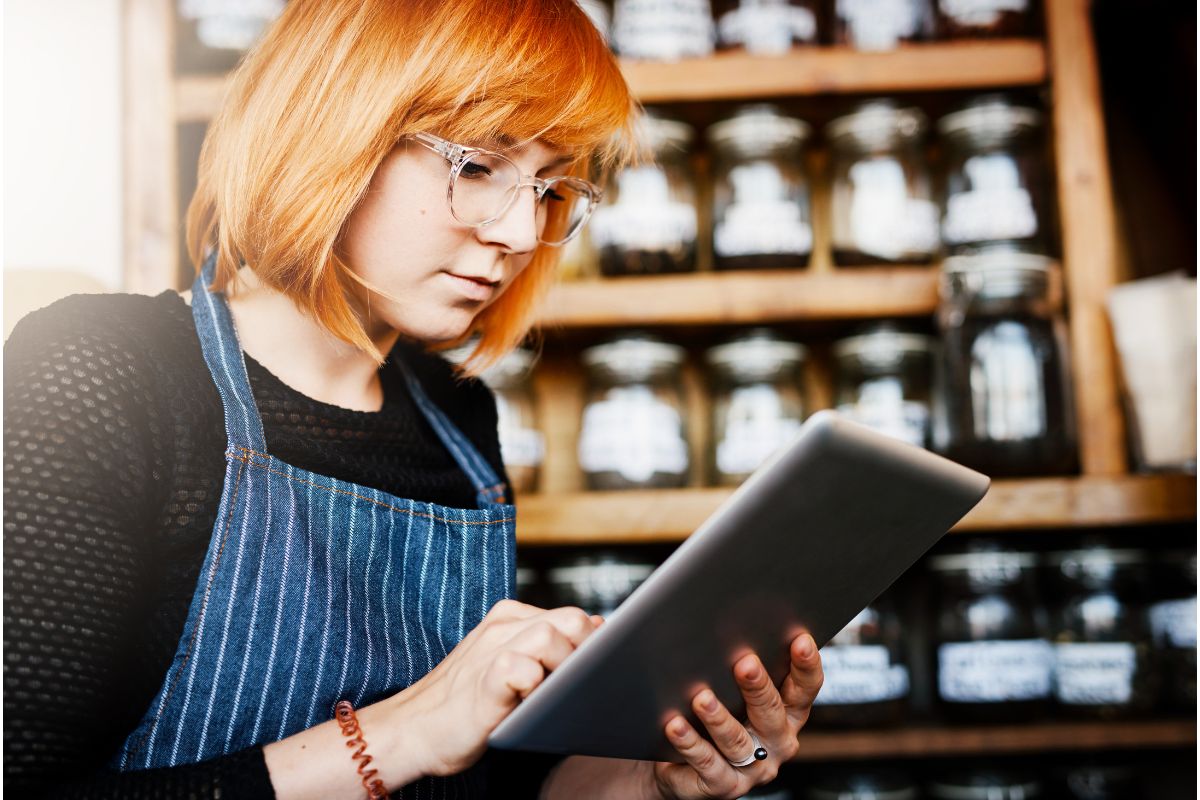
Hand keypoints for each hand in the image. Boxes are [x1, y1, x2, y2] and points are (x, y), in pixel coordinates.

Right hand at [391, 599, 601, 778]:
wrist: (415, 729)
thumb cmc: (469, 702)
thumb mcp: (514, 663)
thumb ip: (550, 642)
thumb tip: (600, 625)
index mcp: (511, 619)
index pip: (573, 616)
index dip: (592, 645)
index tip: (595, 671)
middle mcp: (502, 628)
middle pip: (570, 619)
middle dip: (586, 651)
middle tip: (578, 683)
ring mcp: (490, 651)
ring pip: (547, 637)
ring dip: (562, 666)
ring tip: (553, 692)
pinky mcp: (483, 682)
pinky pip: (518, 669)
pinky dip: (532, 684)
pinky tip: (528, 700)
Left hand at [650, 632, 823, 799]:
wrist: (682, 768)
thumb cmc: (715, 718)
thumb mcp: (736, 693)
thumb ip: (745, 670)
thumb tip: (733, 629)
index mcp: (787, 715)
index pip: (804, 690)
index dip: (806, 666)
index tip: (800, 640)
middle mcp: (775, 743)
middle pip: (771, 713)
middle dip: (758, 688)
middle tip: (744, 664)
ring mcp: (751, 769)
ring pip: (737, 741)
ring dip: (719, 718)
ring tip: (702, 698)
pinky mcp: (723, 786)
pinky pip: (707, 764)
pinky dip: (690, 743)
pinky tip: (675, 725)